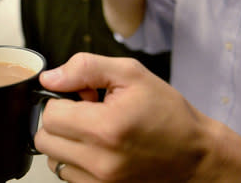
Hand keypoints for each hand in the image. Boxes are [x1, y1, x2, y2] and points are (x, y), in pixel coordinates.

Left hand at [34, 53, 216, 182]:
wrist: (195, 155)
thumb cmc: (167, 114)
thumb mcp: (131, 74)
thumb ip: (85, 68)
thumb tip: (49, 78)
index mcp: (106, 128)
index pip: (50, 115)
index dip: (60, 100)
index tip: (81, 98)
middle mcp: (100, 161)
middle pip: (44, 139)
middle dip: (59, 120)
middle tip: (85, 113)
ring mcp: (100, 182)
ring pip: (52, 158)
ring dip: (64, 142)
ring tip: (93, 132)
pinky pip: (67, 175)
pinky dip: (75, 160)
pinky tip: (97, 148)